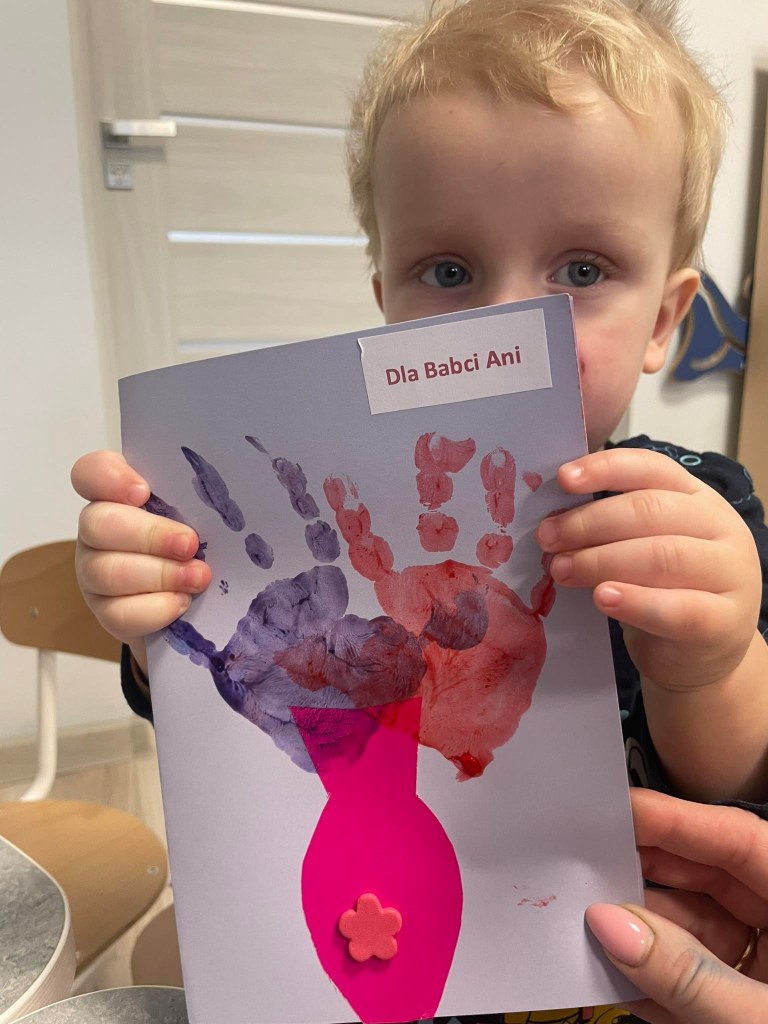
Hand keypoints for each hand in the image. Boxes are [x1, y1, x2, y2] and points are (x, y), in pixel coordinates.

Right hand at [72, 450, 211, 672]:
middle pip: (98, 524)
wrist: (204, 599)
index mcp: (118, 495)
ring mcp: (95, 573)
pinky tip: (183, 602)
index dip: (109, 478)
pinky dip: (155, 608)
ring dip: (159, 574)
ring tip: (199, 577)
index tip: (143, 491)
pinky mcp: (107, 613)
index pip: (91, 473)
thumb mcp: (206, 512)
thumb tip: (238, 476)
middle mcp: (99, 531)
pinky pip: (119, 613)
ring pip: (106, 572)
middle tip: (190, 544)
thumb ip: (205, 495)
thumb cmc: (205, 542)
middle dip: (149, 535)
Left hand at [536, 447, 761, 690]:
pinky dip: (634, 601)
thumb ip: (611, 529)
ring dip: (601, 561)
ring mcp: (731, 573)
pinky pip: (678, 608)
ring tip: (561, 570)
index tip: (562, 478)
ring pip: (662, 556)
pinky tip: (602, 598)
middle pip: (650, 511)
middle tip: (548, 539)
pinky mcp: (726, 621)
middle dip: (589, 522)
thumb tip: (553, 521)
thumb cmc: (662, 591)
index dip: (605, 469)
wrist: (700, 655)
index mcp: (697, 498)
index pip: (651, 468)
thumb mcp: (640, 548)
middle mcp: (721, 526)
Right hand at [587, 788, 766, 1023]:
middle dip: (646, 876)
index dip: (672, 820)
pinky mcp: (751, 1003)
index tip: (607, 812)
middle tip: (579, 870)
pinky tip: (614, 977)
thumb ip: (687, 977)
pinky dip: (659, 979)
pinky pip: (699, 974)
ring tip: (584, 929)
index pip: (737, 841)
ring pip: (697, 927)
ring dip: (643, 934)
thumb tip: (608, 922)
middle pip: (709, 878)